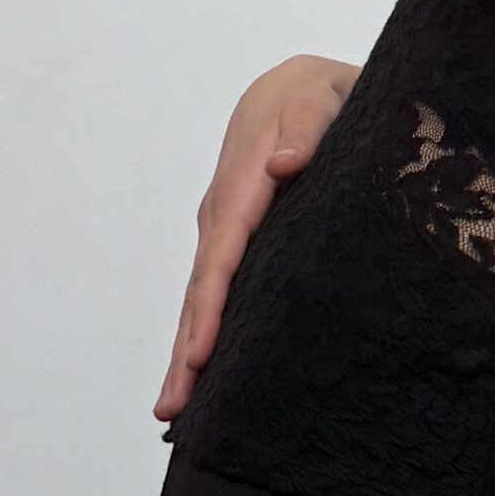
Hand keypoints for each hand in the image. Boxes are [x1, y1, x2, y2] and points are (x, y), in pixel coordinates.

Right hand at [153, 54, 357, 422]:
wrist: (296, 84)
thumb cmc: (316, 92)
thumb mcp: (321, 95)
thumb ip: (307, 124)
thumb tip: (282, 165)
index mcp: (243, 178)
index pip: (224, 250)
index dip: (211, 304)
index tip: (199, 353)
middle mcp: (223, 209)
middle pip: (200, 285)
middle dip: (185, 347)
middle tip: (173, 408)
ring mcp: (222, 228)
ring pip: (199, 295)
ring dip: (184, 352)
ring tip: (173, 411)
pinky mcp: (232, 240)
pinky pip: (212, 289)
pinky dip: (198, 331)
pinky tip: (196, 376)